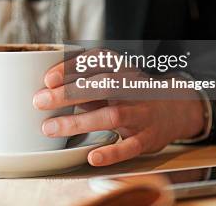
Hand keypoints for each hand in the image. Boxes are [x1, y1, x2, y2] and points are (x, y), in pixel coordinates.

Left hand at [33, 53, 205, 166]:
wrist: (175, 108)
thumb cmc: (129, 93)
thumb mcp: (110, 79)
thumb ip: (82, 82)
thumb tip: (46, 89)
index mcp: (121, 68)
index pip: (96, 60)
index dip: (71, 68)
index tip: (48, 79)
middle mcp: (132, 87)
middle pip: (100, 86)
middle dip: (68, 93)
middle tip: (40, 101)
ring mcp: (141, 112)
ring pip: (112, 115)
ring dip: (79, 122)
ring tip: (50, 128)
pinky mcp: (148, 137)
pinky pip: (130, 145)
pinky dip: (111, 152)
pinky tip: (92, 156)